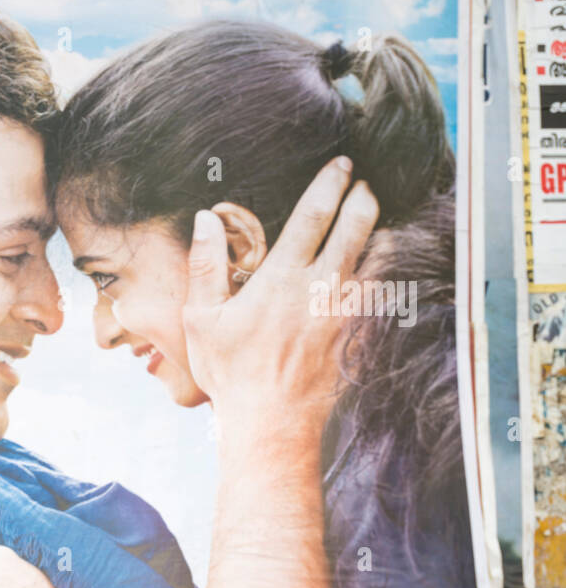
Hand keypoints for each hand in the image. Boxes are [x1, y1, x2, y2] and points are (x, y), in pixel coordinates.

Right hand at [183, 155, 379, 438]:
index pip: (313, 215)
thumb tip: (206, 218)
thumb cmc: (230, 373)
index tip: (341, 165)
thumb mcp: (200, 319)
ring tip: (379, 215)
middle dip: (363, 197)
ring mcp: (346, 312)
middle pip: (356, 227)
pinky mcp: (359, 335)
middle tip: (364, 182)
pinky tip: (385, 263)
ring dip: (381, 231)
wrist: (270, 423)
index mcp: (281, 278)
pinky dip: (387, 271)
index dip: (330, 183)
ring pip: (377, 256)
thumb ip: (205, 264)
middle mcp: (321, 289)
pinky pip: (382, 292)